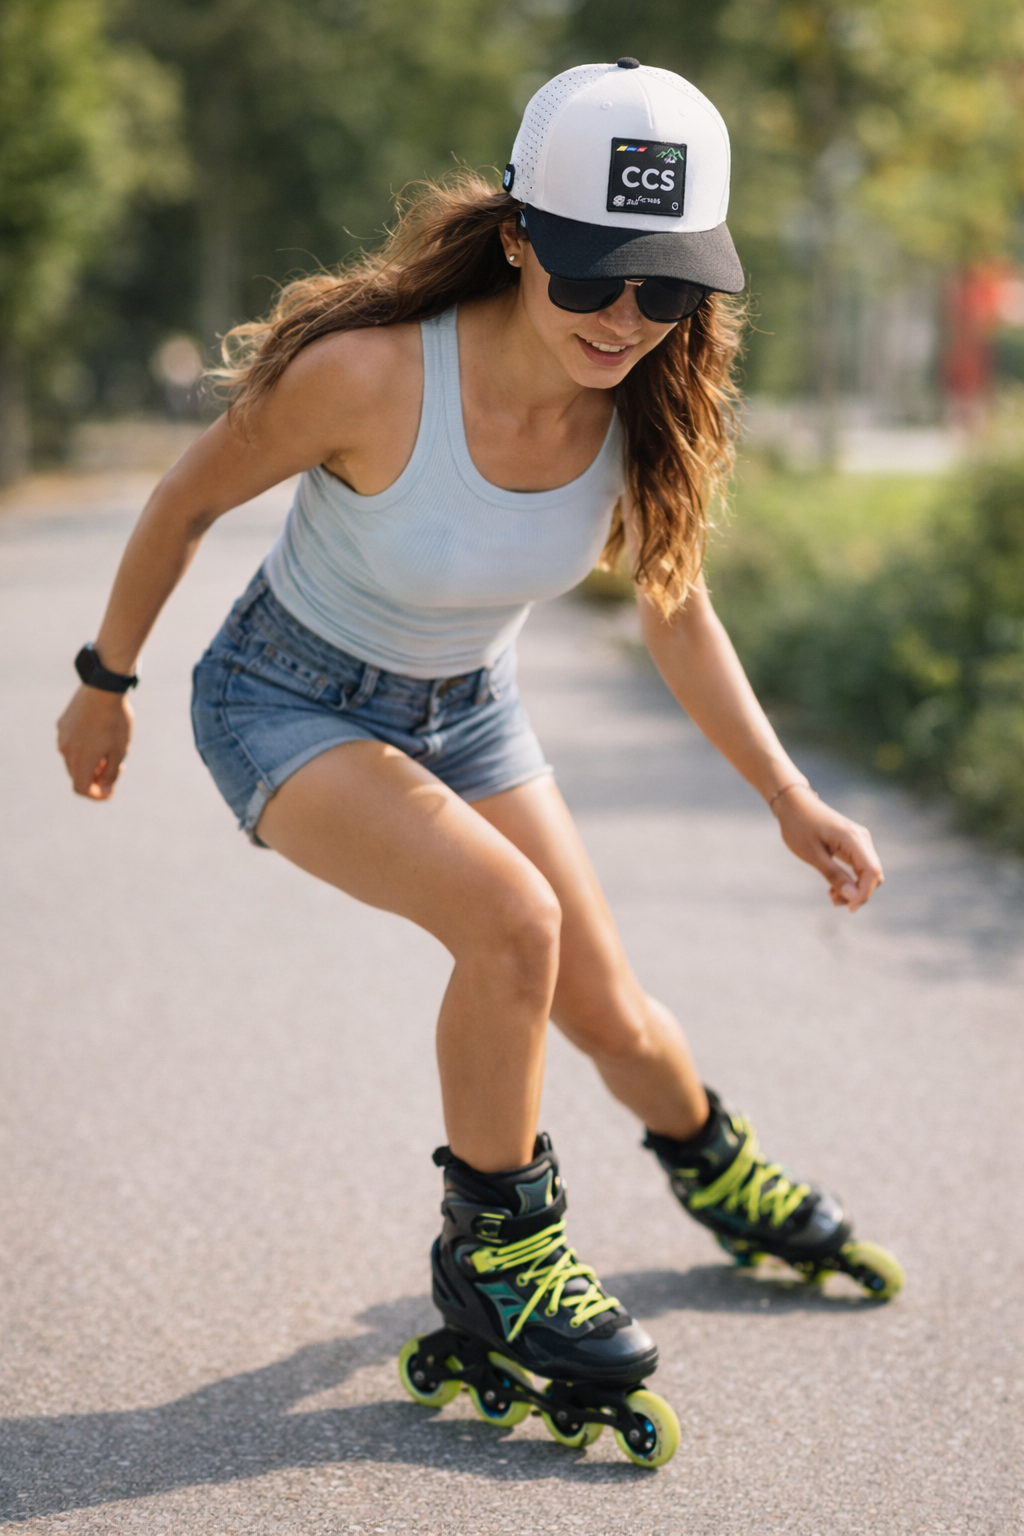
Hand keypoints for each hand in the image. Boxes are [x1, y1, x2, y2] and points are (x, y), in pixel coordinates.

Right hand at [56, 686, 133, 798]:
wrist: (103, 689)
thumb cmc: (115, 721)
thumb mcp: (119, 751)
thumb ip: (111, 774)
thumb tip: (104, 790)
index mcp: (81, 761)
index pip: (82, 789)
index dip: (96, 795)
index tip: (110, 791)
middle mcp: (66, 751)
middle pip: (78, 775)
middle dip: (95, 778)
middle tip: (114, 769)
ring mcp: (62, 737)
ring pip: (73, 759)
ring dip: (88, 763)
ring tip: (107, 752)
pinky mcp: (62, 725)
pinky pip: (71, 743)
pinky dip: (83, 748)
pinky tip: (97, 736)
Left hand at [773, 785, 882, 911]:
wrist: (793, 804)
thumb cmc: (799, 826)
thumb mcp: (812, 854)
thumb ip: (834, 875)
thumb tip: (853, 897)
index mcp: (853, 838)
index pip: (872, 871)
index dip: (865, 894)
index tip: (849, 909)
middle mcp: (862, 838)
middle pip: (873, 874)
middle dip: (858, 893)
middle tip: (833, 902)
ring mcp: (860, 840)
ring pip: (868, 872)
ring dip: (854, 888)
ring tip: (831, 896)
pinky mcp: (854, 844)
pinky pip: (860, 866)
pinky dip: (851, 879)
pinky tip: (833, 888)